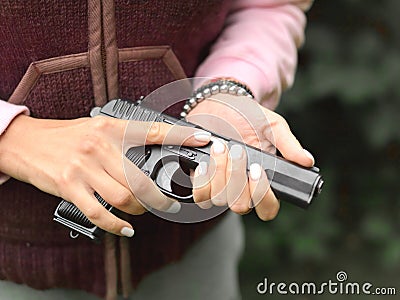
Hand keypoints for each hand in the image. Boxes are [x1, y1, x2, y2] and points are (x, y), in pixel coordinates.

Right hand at [0, 115, 210, 235]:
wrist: (27, 142)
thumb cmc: (68, 135)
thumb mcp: (98, 127)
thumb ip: (123, 139)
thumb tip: (152, 155)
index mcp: (112, 128)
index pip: (154, 131)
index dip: (181, 137)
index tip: (204, 140)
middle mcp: (100, 146)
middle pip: (141, 179)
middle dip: (160, 199)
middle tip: (170, 205)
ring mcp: (84, 167)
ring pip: (124, 197)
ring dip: (140, 210)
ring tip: (145, 212)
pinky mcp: (69, 186)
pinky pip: (99, 212)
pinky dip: (116, 225)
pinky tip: (126, 228)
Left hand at [187, 94, 313, 219]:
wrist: (221, 104)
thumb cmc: (249, 116)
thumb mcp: (273, 126)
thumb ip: (288, 144)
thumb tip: (307, 160)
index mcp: (264, 182)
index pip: (268, 208)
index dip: (263, 197)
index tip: (258, 170)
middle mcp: (242, 189)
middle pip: (241, 206)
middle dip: (238, 178)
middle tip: (237, 151)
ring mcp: (221, 187)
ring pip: (220, 200)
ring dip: (220, 173)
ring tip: (221, 147)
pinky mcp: (203, 181)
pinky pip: (200, 195)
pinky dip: (203, 180)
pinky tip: (205, 161)